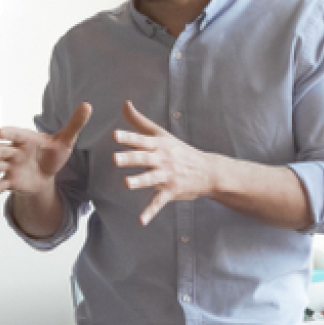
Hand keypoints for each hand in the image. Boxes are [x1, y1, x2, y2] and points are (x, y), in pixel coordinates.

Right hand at [0, 103, 92, 202]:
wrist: (46, 175)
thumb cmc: (52, 154)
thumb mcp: (65, 141)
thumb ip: (74, 125)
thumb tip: (88, 106)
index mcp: (26, 139)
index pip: (15, 135)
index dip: (8, 133)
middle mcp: (14, 152)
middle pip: (1, 151)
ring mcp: (9, 167)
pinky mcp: (9, 181)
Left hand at [113, 101, 216, 224]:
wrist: (208, 171)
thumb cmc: (180, 151)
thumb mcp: (161, 134)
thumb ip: (140, 121)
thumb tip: (125, 103)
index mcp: (158, 145)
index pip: (141, 140)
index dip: (128, 137)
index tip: (115, 135)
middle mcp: (162, 159)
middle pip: (144, 158)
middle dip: (130, 158)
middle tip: (115, 159)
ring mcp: (167, 176)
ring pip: (150, 179)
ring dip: (139, 181)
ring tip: (126, 183)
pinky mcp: (171, 191)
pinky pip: (158, 202)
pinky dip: (150, 212)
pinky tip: (140, 221)